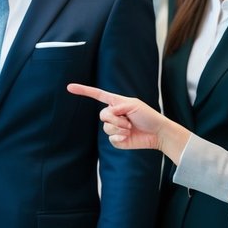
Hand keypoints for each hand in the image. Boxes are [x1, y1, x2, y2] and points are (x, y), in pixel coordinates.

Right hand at [66, 84, 184, 159]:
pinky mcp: (117, 140)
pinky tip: (128, 136)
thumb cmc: (149, 116)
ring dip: (119, 128)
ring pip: (106, 128)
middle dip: (115, 119)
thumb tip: (109, 114)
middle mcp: (113, 114)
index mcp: (116, 103)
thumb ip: (118, 106)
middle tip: (128, 121)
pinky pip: (110, 139)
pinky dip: (119, 137)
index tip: (69, 87)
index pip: (97, 95)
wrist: (157, 133)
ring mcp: (114, 127)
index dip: (83, 91)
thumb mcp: (134, 105)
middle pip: (102, 115)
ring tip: (130, 128)